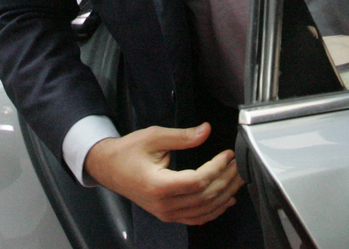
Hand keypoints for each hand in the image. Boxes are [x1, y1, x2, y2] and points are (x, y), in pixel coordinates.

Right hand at [84, 123, 243, 224]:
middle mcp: (164, 204)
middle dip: (226, 180)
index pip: (198, 181)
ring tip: (238, 179)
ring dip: (224, 195)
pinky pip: (195, 218)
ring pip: (203, 210)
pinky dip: (213, 211)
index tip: (228, 154)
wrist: (109, 168)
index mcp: (160, 185)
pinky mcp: (168, 214)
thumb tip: (205, 130)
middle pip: (205, 197)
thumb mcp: (154, 137)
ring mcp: (166, 212)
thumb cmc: (129, 152)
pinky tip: (226, 201)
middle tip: (239, 163)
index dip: (217, 168)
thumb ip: (183, 136)